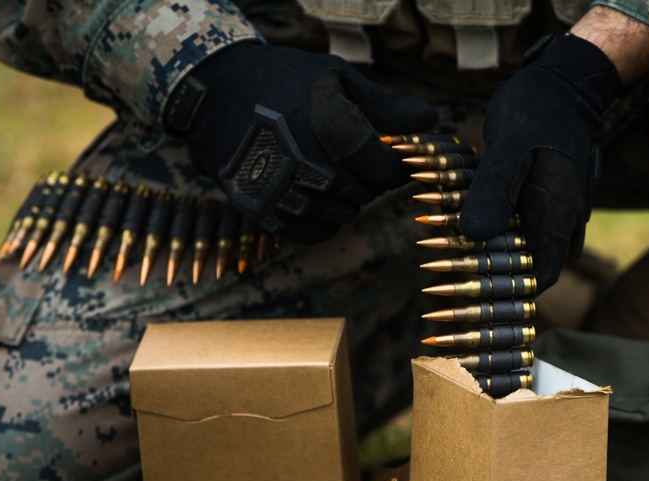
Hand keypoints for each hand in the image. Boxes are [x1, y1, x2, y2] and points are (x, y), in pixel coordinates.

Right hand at [166, 41, 438, 242]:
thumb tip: (432, 122)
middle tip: (356, 160)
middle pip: (365, 194)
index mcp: (330, 125)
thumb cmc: (285, 80)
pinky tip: (314, 195)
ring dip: (346, 198)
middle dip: (368, 180)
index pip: (387, 172)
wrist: (215, 90)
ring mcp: (280, 190)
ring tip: (329, 170)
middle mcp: (304, 162)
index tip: (391, 156)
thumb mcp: (337, 79)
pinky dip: (322, 220)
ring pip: (342, 215)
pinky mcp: (260, 210)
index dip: (396, 166)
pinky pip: (312, 233)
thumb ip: (387, 106)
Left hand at [458, 34, 621, 290]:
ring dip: (485, 250)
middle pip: (524, 268)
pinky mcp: (543, 200)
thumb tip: (474, 236)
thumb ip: (492, 192)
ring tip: (443, 238)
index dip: (502, 294)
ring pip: (519, 248)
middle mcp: (560, 223)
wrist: (564, 83)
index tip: (463, 290)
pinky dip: (491, 228)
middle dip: (485, 273)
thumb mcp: (507, 147)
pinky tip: (461, 217)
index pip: (536, 280)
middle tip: (440, 262)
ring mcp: (554, 213)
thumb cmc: (536, 111)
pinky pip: (518, 227)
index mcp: (556, 219)